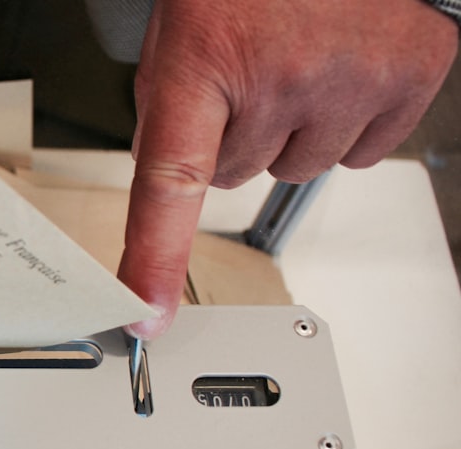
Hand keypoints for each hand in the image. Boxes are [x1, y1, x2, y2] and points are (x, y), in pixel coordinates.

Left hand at [120, 0, 457, 338]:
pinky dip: (342, 124)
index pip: (169, 181)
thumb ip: (169, 109)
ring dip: (288, 131)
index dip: (155, 257)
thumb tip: (170, 188)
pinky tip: (336, 74)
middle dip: (232, 137)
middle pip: (233, 176)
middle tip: (246, 76)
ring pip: (293, 170)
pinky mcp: (406, 80)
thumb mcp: (181, 33)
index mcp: (203, 58)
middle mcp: (280, 75)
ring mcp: (349, 81)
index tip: (146, 312)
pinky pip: (356, 155)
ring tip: (294, 66)